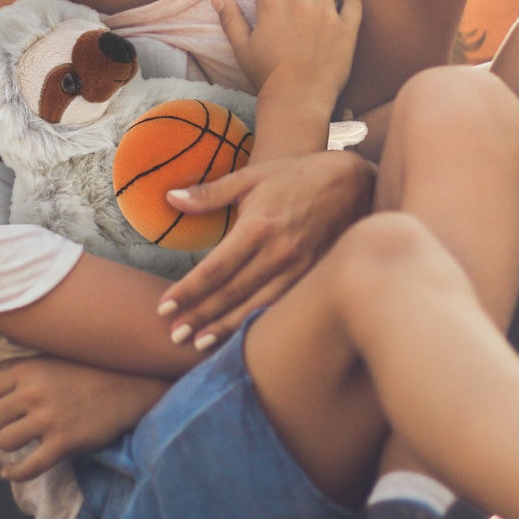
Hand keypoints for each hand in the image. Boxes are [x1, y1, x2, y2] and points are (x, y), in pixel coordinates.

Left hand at [0, 358, 165, 480]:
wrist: (129, 387)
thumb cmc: (85, 372)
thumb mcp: (47, 361)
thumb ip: (10, 370)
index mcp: (28, 369)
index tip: (0, 406)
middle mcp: (34, 392)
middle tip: (16, 422)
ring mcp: (49, 419)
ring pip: (4, 442)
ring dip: (10, 444)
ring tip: (25, 439)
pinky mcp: (64, 443)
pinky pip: (26, 467)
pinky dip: (14, 473)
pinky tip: (12, 470)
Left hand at [157, 150, 376, 349]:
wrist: (354, 182)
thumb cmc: (298, 176)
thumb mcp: (254, 176)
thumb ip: (211, 192)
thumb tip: (170, 198)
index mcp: (259, 227)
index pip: (215, 268)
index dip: (188, 291)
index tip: (164, 307)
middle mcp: (279, 252)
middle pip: (232, 294)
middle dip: (200, 317)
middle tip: (174, 334)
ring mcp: (299, 268)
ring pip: (256, 306)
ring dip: (226, 328)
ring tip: (199, 343)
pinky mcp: (314, 276)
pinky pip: (281, 305)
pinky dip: (259, 321)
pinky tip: (242, 335)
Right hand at [216, 0, 361, 101]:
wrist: (298, 100)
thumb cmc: (267, 76)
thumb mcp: (242, 49)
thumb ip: (231, 20)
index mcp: (271, 7)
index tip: (271, 3)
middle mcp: (299, 4)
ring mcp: (325, 13)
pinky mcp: (347, 27)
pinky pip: (353, 0)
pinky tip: (339, 6)